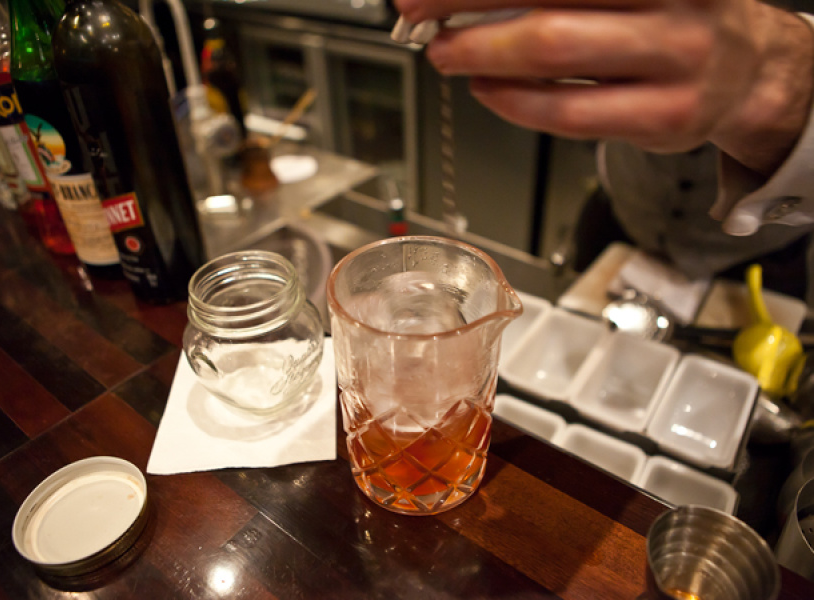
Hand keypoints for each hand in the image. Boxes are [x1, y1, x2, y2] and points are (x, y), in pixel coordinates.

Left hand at [394, 0, 813, 175]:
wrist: (748, 72)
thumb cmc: (672, 18)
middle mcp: (673, 3)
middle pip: (548, 3)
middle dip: (467, 6)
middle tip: (420, 13)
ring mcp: (673, 62)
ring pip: (555, 55)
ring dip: (484, 55)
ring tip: (447, 52)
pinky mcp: (663, 118)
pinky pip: (567, 114)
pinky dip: (514, 101)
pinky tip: (487, 88)